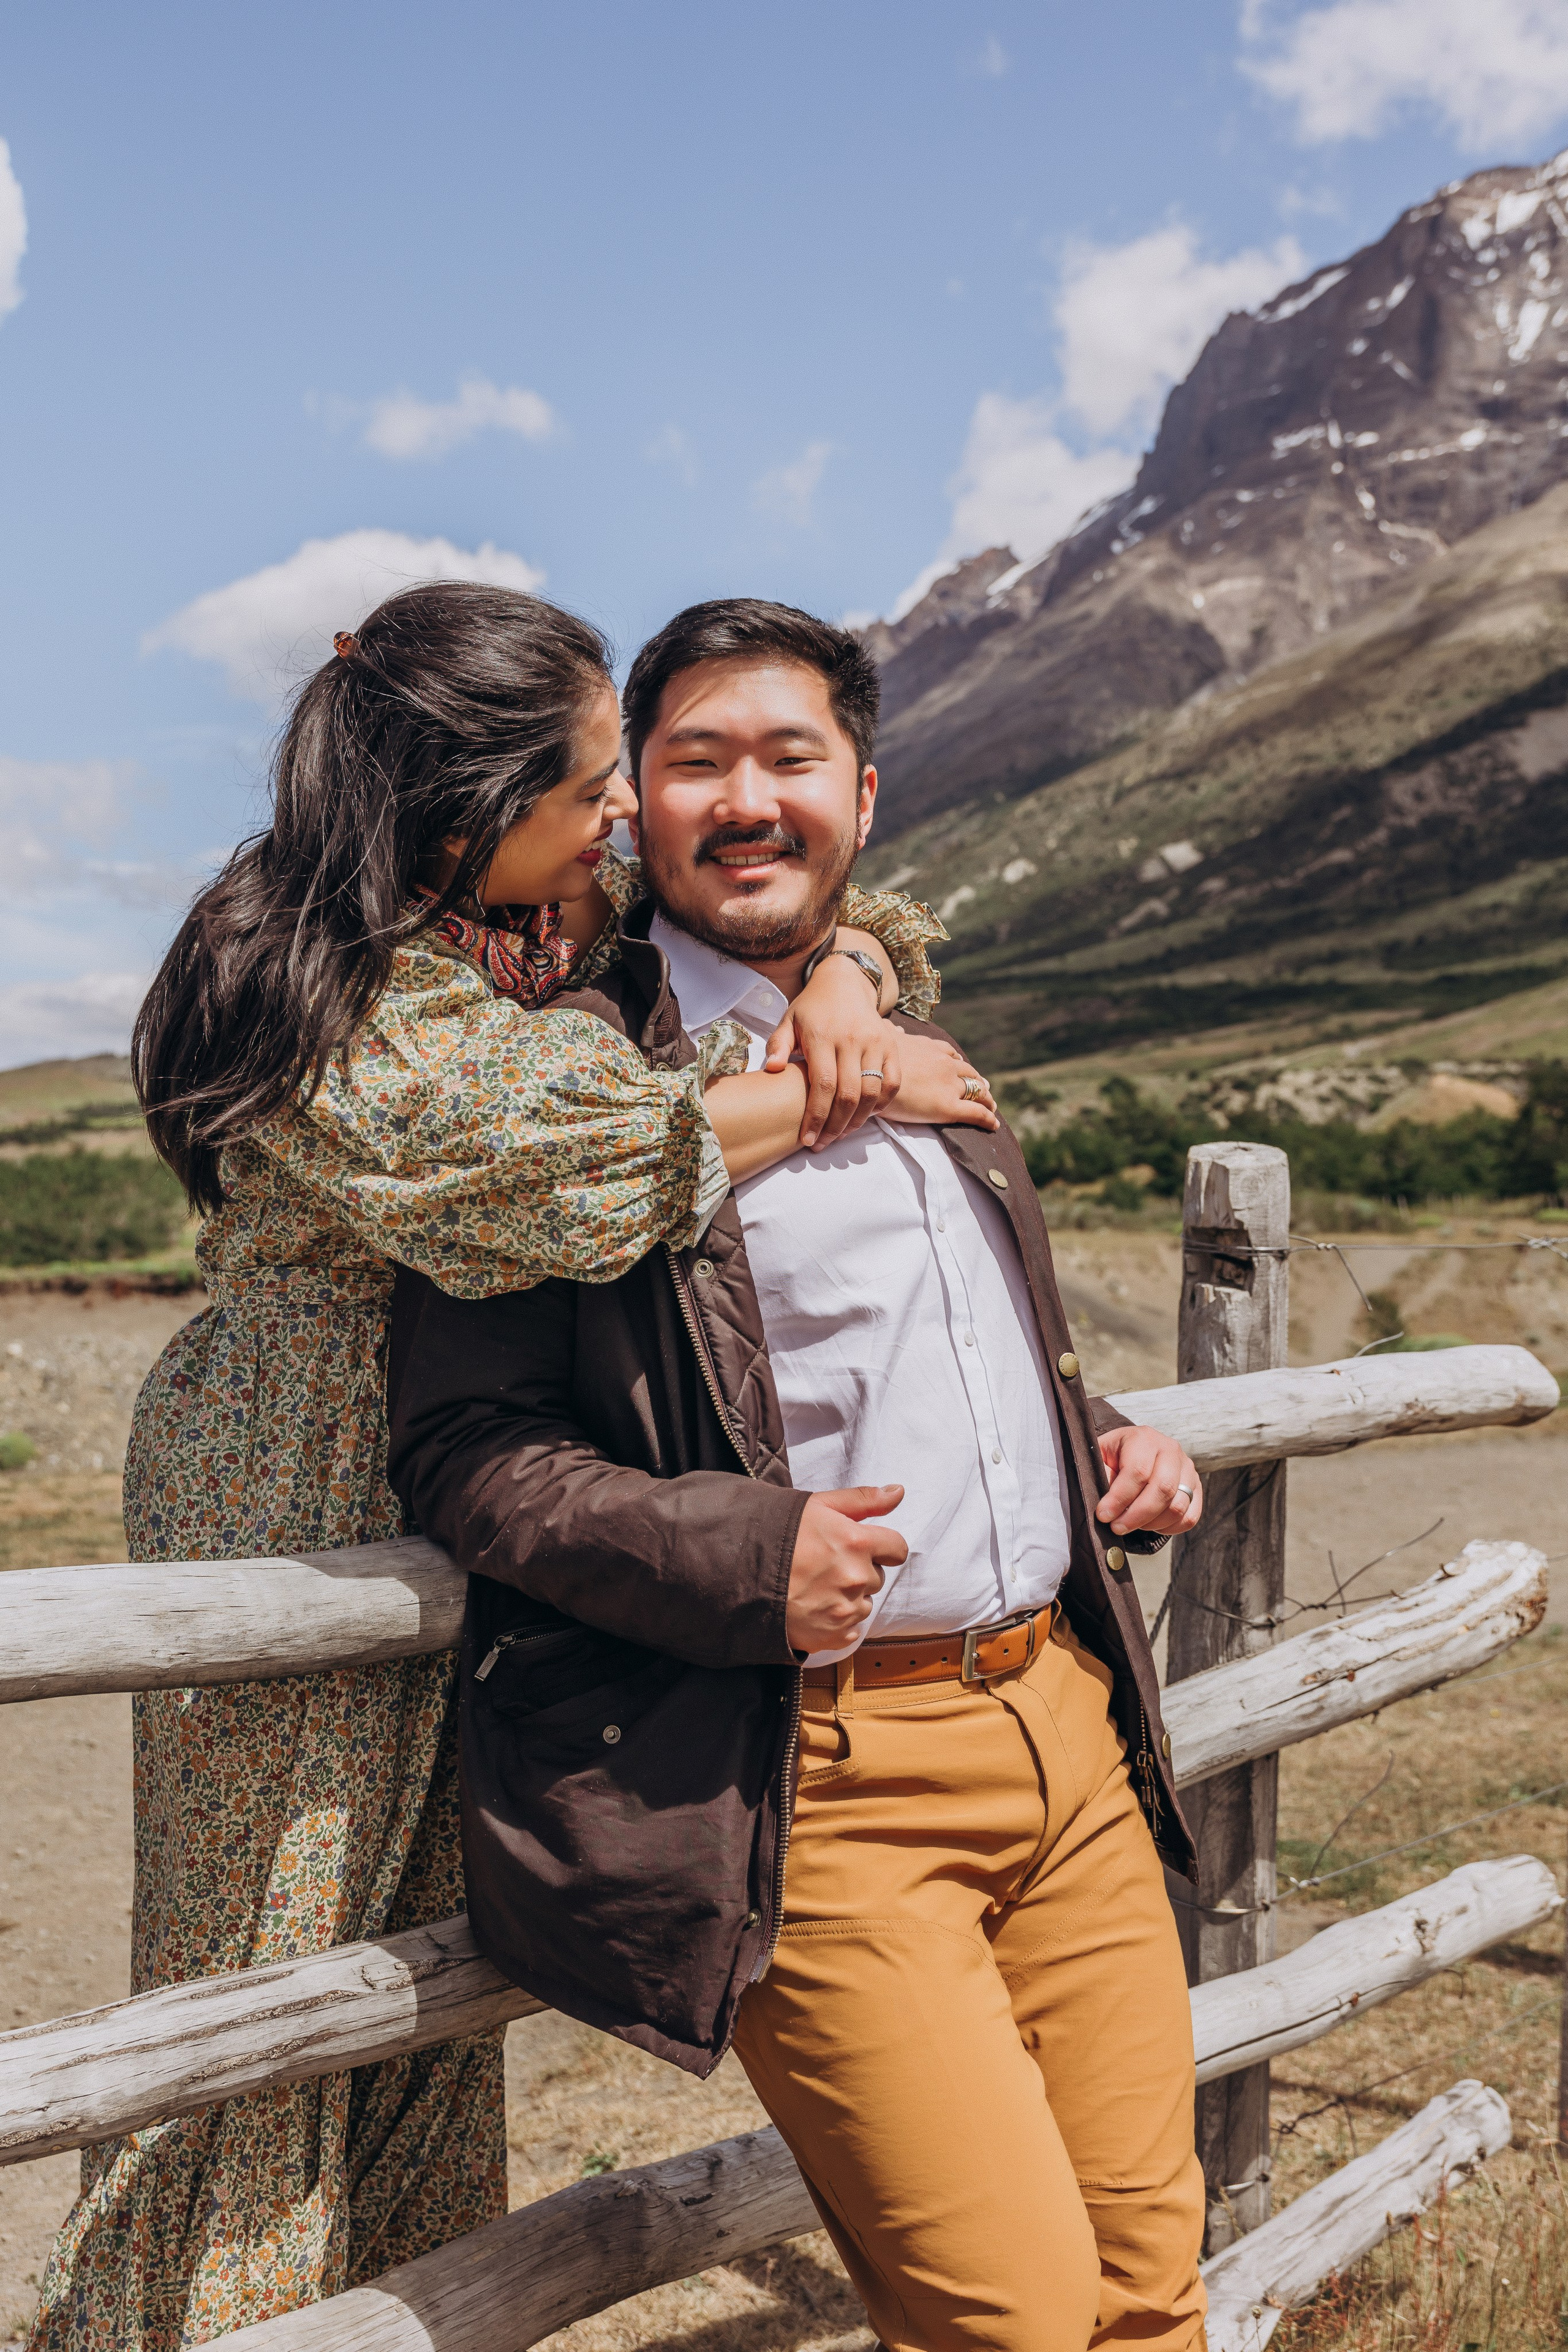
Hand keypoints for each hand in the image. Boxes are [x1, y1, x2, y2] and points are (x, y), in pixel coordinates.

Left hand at [766, 939, 901, 1149]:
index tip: (808, 1139)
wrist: (845, 983)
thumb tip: (772, 1069)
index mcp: (823, 1036)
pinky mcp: (891, 1046)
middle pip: (848, 1095)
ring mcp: (875, 1043)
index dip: (817, 1117)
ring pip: (872, 1093)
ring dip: (857, 1121)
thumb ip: (778, 1045)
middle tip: (823, 1144)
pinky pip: (892, 1083)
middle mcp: (852, 1040)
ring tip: (841, 1134)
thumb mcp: (788, 1021)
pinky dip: (881, 1105)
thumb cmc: (812, 1009)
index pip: (823, 1085)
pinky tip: (865, 1116)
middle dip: (835, 1127)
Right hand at [786, 1485, 908, 1651]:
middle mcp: (856, 1578)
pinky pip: (851, 1630)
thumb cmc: (777, 1534)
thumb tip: (899, 1491)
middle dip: (859, 1570)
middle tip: (826, 1564)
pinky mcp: (833, 1636)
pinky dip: (838, 1622)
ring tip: (816, 1587)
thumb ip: (863, 1499)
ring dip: (849, 1597)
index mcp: (857, 1542)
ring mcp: (845, 1610)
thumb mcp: (818, 1505)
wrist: (738, 1574)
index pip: (897, 1549)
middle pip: (877, 1576)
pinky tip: (814, 1608)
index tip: (861, 1546)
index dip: (881, 1546)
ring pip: (865, 1604)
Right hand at [880, 1034, 999, 1131]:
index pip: (951, 1055)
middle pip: (968, 1073)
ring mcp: (948, 1085)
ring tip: (990, 1107)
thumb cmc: (870, 1059)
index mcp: (929, 1048)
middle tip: (985, 1090)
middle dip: (977, 1082)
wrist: (869, 1076)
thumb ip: (891, 1034)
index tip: (963, 1069)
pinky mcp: (948, 1107)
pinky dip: (987, 1118)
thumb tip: (891, 1027)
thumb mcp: (883, 1038)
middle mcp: (944, 1064)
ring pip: (976, 1091)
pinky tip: (993, 1124)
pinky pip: (975, 1113)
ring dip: (986, 1099)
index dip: (959, 1064)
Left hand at [1095, 1425, 1202, 1536]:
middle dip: (1137, 1515)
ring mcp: (1187, 1469)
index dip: (1119, 1498)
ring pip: (1177, 1506)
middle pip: (1163, 1489)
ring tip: (1131, 1523)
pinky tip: (1150, 1524)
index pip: (1138, 1472)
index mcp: (1144, 1438)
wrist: (1131, 1453)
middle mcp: (1170, 1450)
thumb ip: (1101, 1476)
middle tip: (1117, 1527)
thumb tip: (1107, 1506)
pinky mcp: (1196, 1488)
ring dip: (1151, 1523)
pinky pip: (1189, 1516)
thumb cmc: (1112, 1458)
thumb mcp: (1099, 1458)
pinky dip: (1169, 1528)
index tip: (1103, 1515)